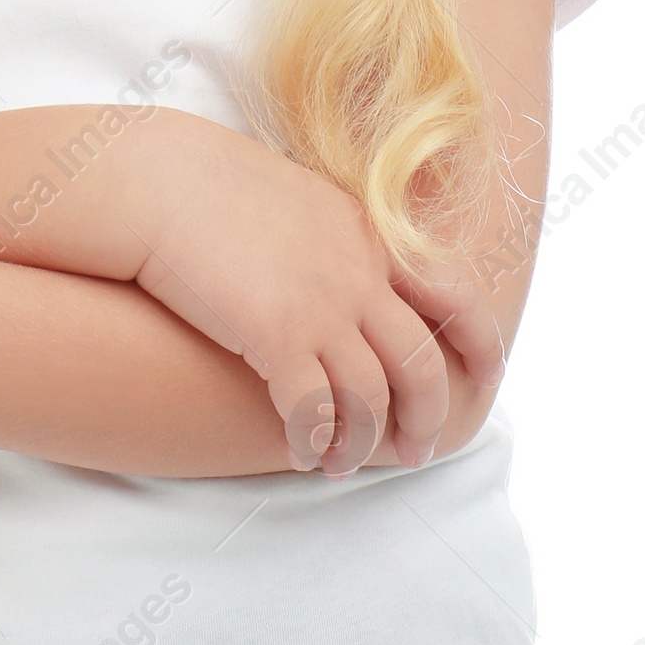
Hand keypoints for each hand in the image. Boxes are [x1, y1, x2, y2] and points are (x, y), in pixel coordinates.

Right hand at [127, 121, 505, 476]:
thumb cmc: (209, 185)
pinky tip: (302, 453)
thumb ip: (335, 237)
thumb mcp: (299, 197)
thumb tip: (347, 271)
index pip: (453, 292)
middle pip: (421, 364)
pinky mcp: (276, 335)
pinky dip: (313, 441)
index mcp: (369, 233)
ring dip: (362, 443)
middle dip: (425, 418)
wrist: (158, 180)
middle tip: (414, 452)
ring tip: (341, 464)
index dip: (480, 341)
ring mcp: (321, 305)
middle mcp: (358, 272)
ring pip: (371, 399)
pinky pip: (313, 410)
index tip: (486, 377)